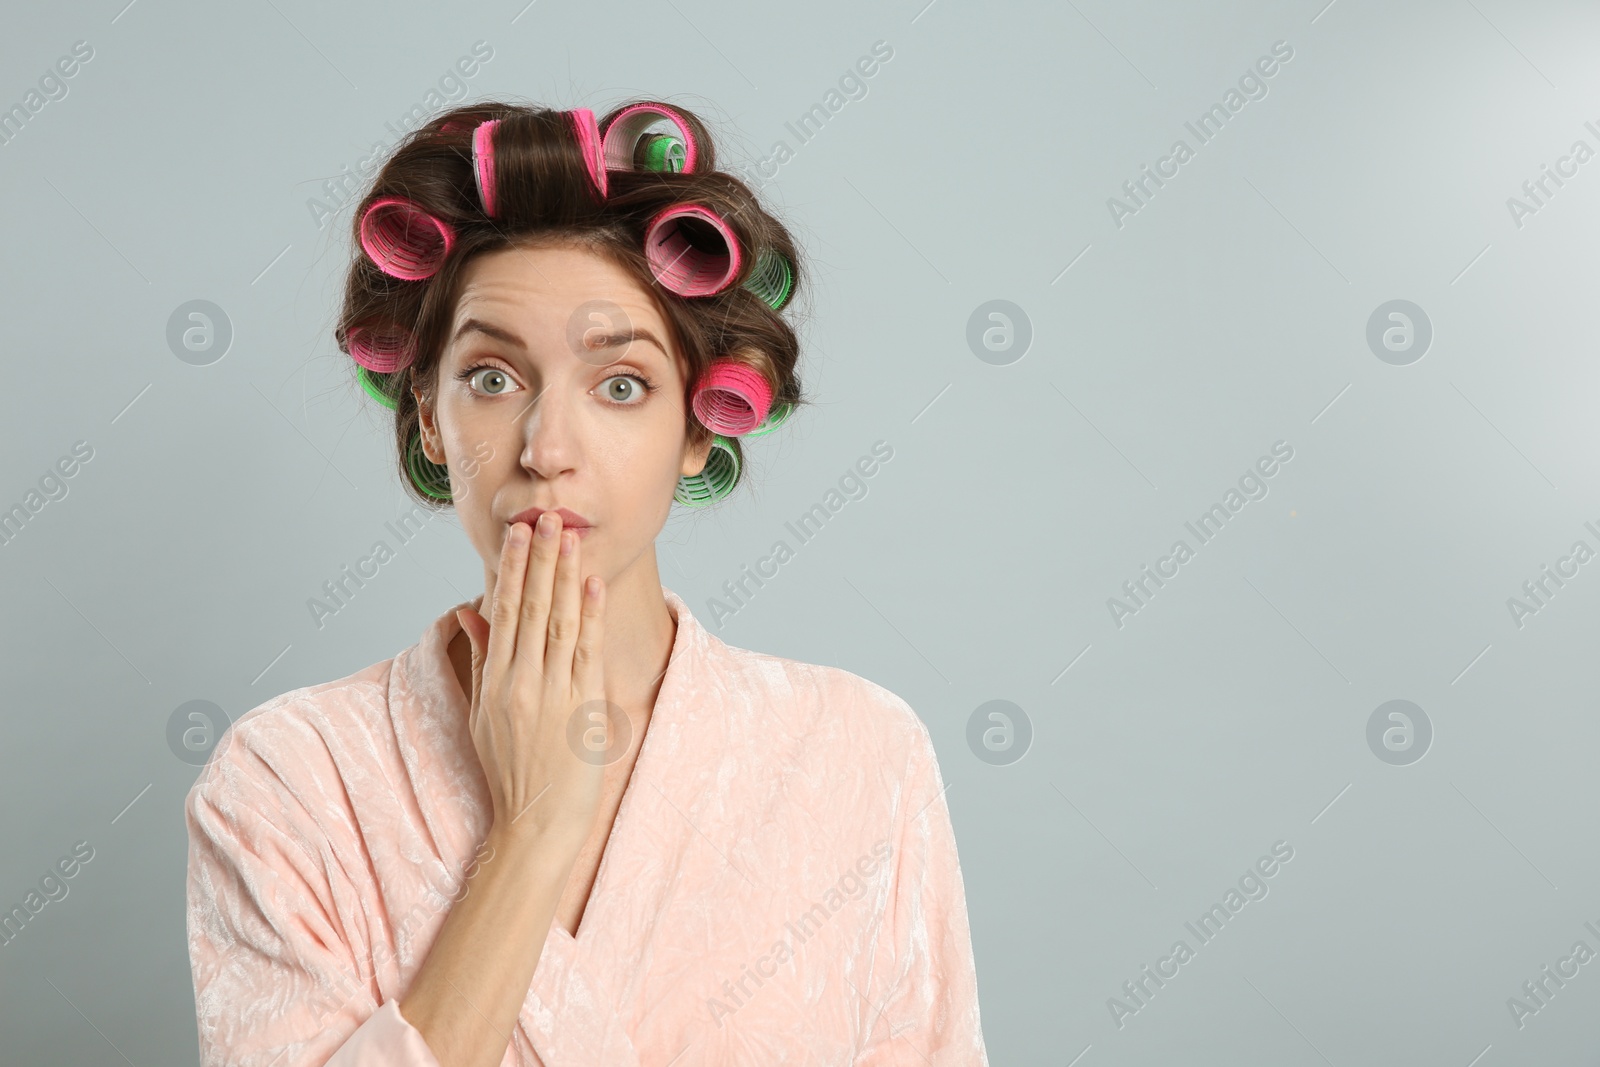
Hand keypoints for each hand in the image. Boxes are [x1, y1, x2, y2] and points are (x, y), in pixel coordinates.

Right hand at [453, 512, 607, 850]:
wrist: (535, 822)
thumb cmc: (511, 770)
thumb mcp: (481, 714)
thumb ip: (481, 658)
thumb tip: (470, 610)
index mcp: (495, 682)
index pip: (503, 612)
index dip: (513, 569)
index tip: (518, 534)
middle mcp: (520, 683)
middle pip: (530, 608)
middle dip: (539, 559)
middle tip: (545, 516)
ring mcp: (551, 694)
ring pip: (557, 622)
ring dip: (564, 575)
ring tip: (568, 536)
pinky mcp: (581, 708)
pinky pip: (585, 652)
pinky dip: (590, 615)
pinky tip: (591, 583)